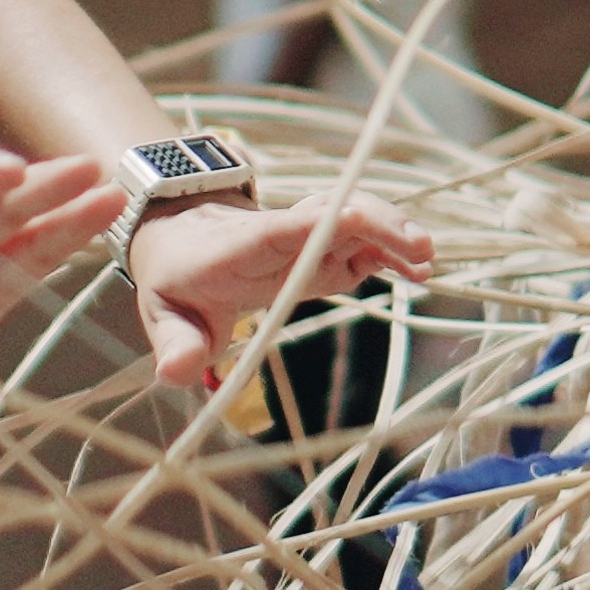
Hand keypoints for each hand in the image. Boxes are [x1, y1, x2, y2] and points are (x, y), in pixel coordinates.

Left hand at [125, 193, 437, 395]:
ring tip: (425, 261)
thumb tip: (173, 374)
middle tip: (418, 251)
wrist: (182, 243)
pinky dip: (391, 250)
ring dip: (391, 233)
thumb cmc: (177, 281)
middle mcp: (280, 234)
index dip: (316, 223)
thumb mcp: (164, 315)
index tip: (355, 217)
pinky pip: (362, 241)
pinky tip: (419, 270)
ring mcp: (306, 239)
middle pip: (329, 215)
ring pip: (353, 219)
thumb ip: (174, 343)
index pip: (279, 230)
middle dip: (374, 225)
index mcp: (240, 247)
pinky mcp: (324, 250)